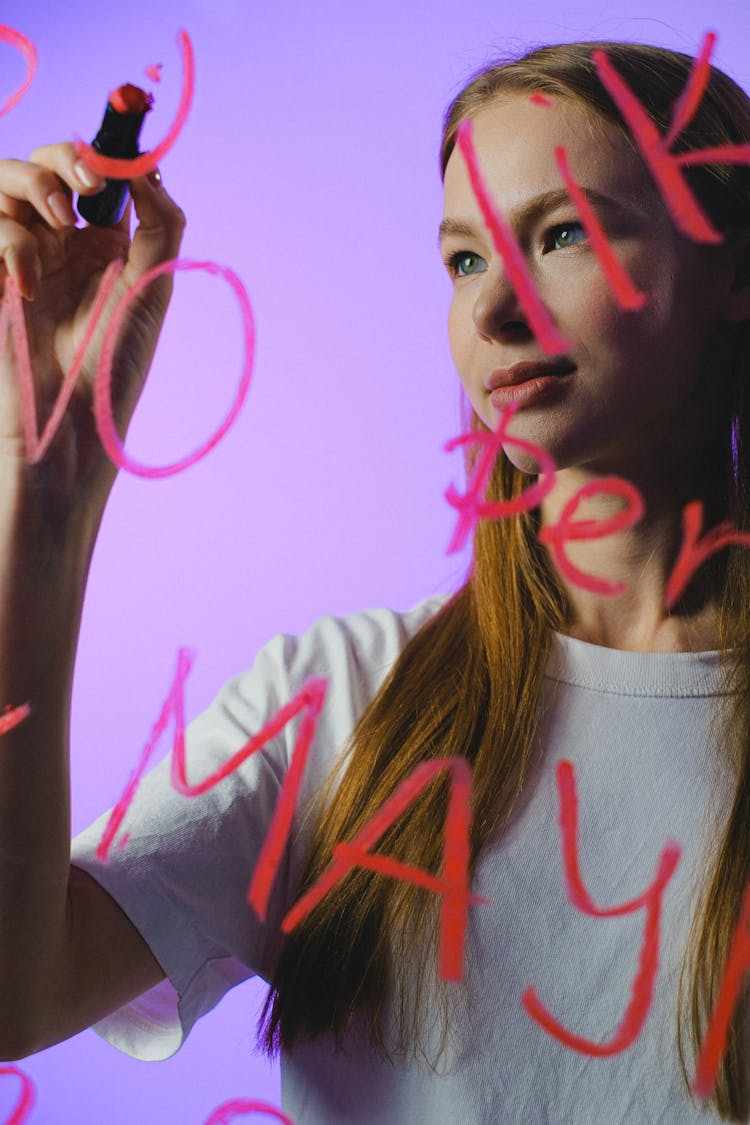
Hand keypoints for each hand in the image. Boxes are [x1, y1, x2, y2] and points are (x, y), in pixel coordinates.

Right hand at [0, 143, 184, 527]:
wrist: (69, 426)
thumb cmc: (114, 368)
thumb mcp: (151, 291)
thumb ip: (160, 226)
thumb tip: (151, 168)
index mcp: (105, 246)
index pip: (97, 177)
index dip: (105, 150)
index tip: (120, 137)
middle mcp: (60, 245)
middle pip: (46, 164)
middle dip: (64, 158)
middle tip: (88, 182)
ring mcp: (21, 258)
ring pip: (7, 181)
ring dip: (34, 184)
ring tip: (62, 226)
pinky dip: (10, 243)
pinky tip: (28, 289)